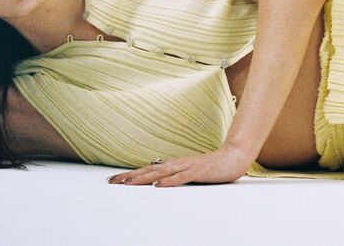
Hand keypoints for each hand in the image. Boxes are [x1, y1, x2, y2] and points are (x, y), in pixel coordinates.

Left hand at [107, 147, 250, 187]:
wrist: (232, 158)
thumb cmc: (210, 167)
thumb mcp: (187, 172)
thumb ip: (173, 174)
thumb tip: (156, 179)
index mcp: (171, 165)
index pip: (146, 170)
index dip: (129, 174)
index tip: (112, 180)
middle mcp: (174, 164)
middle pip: (147, 171)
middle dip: (129, 177)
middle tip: (111, 182)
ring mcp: (185, 167)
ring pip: (160, 174)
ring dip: (142, 179)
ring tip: (127, 184)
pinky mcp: (197, 172)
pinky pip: (181, 178)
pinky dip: (169, 182)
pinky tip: (158, 186)